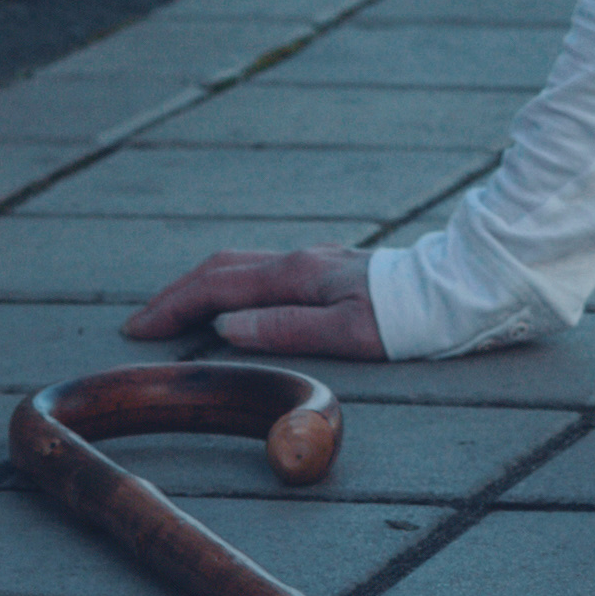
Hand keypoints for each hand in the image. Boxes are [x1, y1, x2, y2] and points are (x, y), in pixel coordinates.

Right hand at [122, 244, 387, 363]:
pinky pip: (261, 272)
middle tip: (142, 324)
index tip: (138, 330)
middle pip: (220, 269)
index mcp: (297, 276)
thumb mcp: (348, 335)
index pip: (217, 287)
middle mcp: (300, 261)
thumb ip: (286, 329)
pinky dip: (229, 285)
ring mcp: (315, 261)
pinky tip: (231, 304)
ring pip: (240, 266)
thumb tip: (225, 326)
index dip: (173, 307)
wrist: (456, 289)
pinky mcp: (329, 269)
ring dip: (200, 287)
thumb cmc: (407, 319)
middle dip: (176, 294)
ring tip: (175, 314)